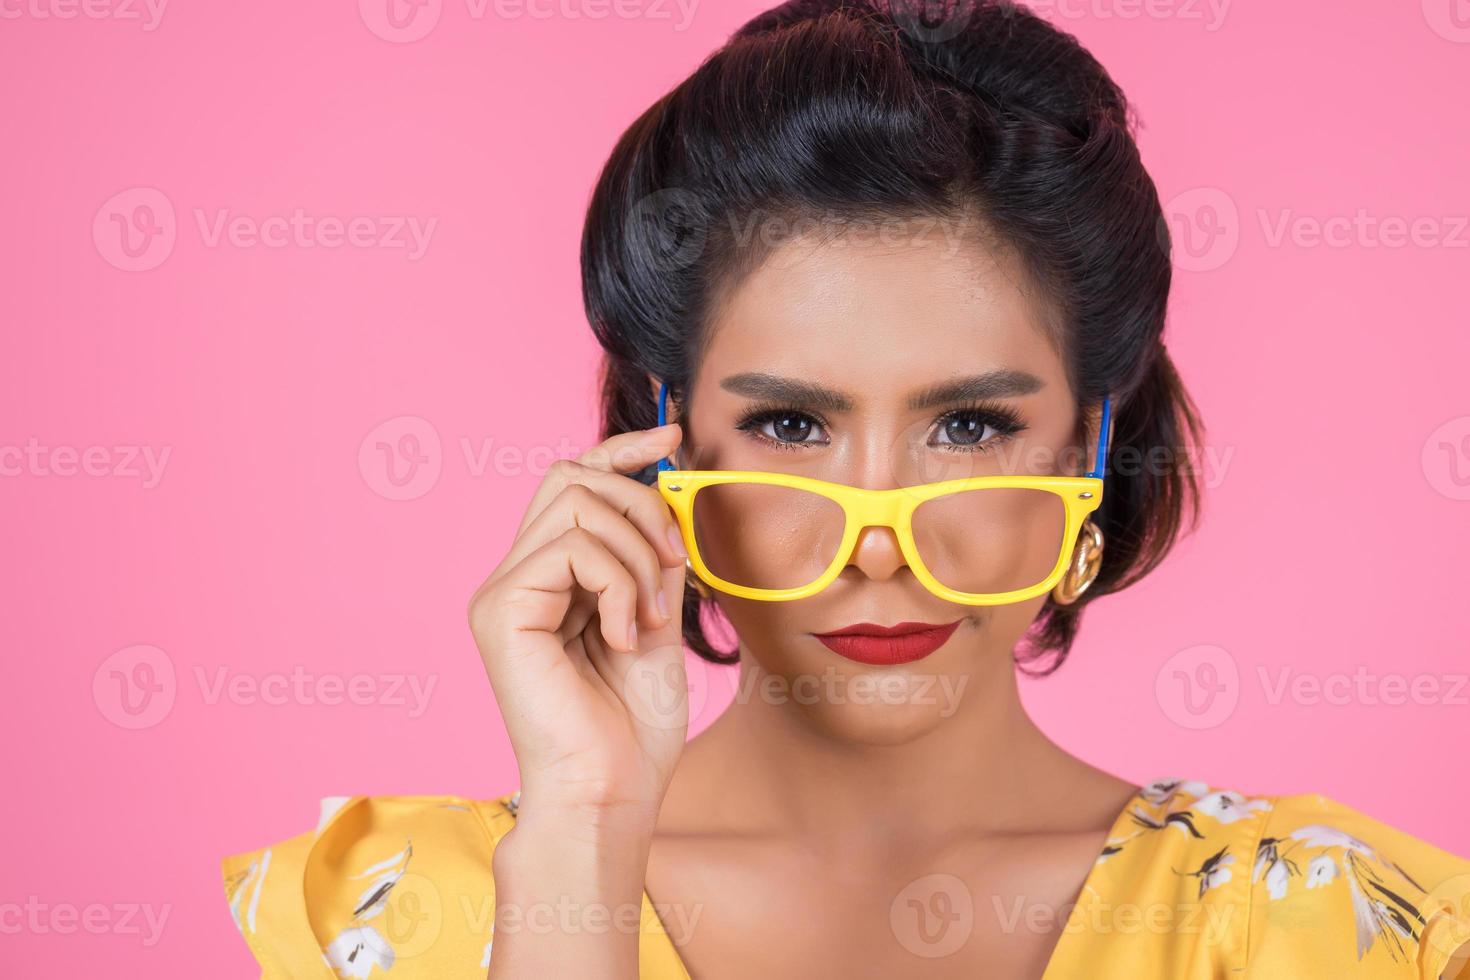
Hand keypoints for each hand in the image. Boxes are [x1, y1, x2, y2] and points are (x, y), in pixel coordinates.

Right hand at [468, 422, 690, 826]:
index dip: (622, 449)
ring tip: (649, 618)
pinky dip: (618, 583)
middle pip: (570, 475)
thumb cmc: (631, 726)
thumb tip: (669, 489)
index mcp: (547, 580)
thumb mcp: (656, 617)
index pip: (573, 481)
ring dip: (637, 555)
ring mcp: (502, 593)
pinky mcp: (501, 610)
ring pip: (576, 503)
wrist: (611, 792)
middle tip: (671, 570)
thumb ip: (652, 556)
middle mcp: (515, 578)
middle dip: (640, 505)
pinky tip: (625, 635)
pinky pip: (572, 549)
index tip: (674, 438)